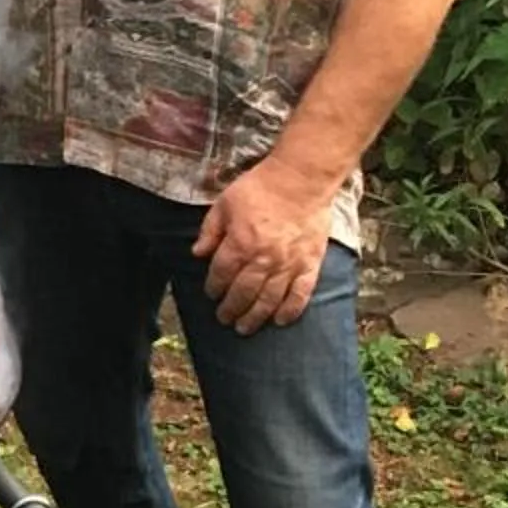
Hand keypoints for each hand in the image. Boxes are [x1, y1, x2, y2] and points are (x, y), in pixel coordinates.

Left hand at [191, 159, 334, 333]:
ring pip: (269, 300)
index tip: (211, 293)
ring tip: (244, 328)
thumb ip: (210, 231)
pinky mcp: (310, 264)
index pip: (221, 275)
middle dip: (231, 309)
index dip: (214, 287)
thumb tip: (197, 254)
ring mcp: (288, 264)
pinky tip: (280, 321)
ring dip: (254, 317)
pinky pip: (300, 295)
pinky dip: (290, 311)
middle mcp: (263, 259)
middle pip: (243, 293)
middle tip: (224, 318)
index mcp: (240, 244)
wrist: (301, 180)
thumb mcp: (224, 204)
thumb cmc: (260, 188)